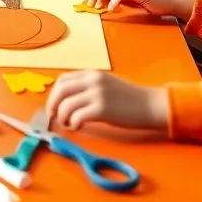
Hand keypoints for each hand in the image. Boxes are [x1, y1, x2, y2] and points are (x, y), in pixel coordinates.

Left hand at [45, 70, 169, 130]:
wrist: (149, 105)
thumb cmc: (128, 98)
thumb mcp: (105, 85)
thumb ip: (87, 88)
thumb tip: (66, 101)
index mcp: (91, 74)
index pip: (63, 80)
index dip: (54, 94)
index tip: (54, 105)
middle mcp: (92, 80)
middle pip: (61, 91)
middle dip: (53, 105)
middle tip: (54, 117)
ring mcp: (97, 94)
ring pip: (66, 105)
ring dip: (63, 117)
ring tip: (69, 124)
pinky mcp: (102, 109)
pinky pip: (77, 116)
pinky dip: (73, 123)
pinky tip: (78, 127)